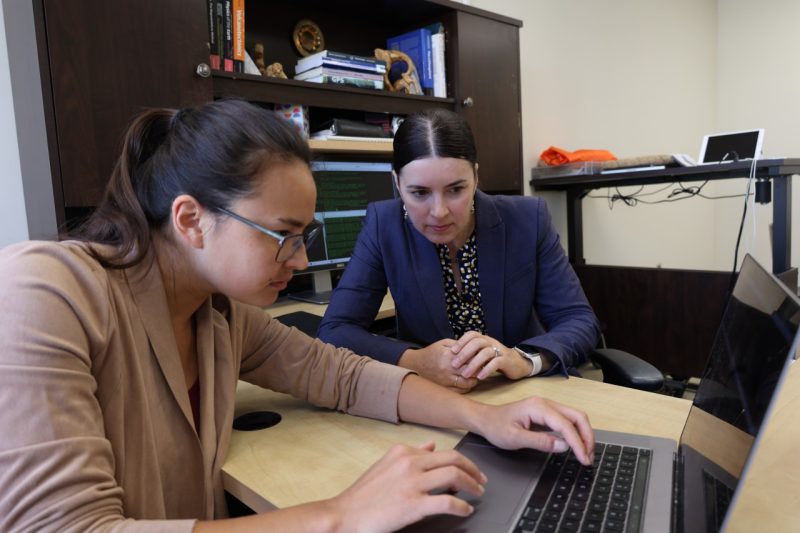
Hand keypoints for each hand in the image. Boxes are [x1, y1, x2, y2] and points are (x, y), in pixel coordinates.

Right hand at [332, 442, 486, 531]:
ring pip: (454, 475)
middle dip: (473, 469)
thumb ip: (410, 453)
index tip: (469, 470)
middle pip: (453, 458)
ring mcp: (412, 483)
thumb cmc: (363, 495)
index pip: (441, 451)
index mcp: (402, 451)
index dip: (460, 461)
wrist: (344, 515)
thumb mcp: (385, 465)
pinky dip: (461, 506)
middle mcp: (409, 462)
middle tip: (481, 480)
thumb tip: (431, 445)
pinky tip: (465, 510)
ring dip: (472, 484)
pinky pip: (447, 501)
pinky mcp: (413, 504)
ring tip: (478, 493)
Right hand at [398, 340, 478, 392]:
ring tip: (476, 375)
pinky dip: (467, 388)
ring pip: (467, 383)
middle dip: (479, 369)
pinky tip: (468, 383)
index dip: (478, 358)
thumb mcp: (443, 343)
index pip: (469, 358)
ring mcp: (445, 380)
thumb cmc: (431, 352)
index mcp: (448, 356)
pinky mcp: (444, 388)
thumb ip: (458, 344)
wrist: (415, 364)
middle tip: (483, 367)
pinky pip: (460, 391)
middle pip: (470, 371)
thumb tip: (474, 347)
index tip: (482, 357)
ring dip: (474, 380)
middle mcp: (447, 369)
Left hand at [450, 331, 532, 379]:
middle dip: (464, 353)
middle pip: (477, 342)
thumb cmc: (495, 359)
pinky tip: (479, 377)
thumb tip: (453, 356)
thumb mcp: (483, 353)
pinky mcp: (506, 360)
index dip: (461, 341)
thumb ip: (472, 353)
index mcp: (484, 339)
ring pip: (485, 353)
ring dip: (474, 364)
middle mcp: (491, 342)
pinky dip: (486, 369)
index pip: (471, 334)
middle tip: (454, 364)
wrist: (517, 363)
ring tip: (465, 374)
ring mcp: (500, 350)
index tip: (452, 351)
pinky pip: (496, 362)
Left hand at [476, 397, 594, 465]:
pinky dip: (575, 433)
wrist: (485, 419)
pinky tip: (575, 446)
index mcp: (538, 407)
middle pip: (577, 416)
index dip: (578, 443)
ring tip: (585, 454)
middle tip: (588, 457)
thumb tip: (564, 446)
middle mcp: (546, 403)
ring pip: (574, 417)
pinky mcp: (546, 413)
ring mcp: (547, 407)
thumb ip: (540, 442)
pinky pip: (567, 421)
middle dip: (587, 437)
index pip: (566, 425)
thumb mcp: (515, 438)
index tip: (584, 459)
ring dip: (583, 435)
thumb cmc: (496, 427)